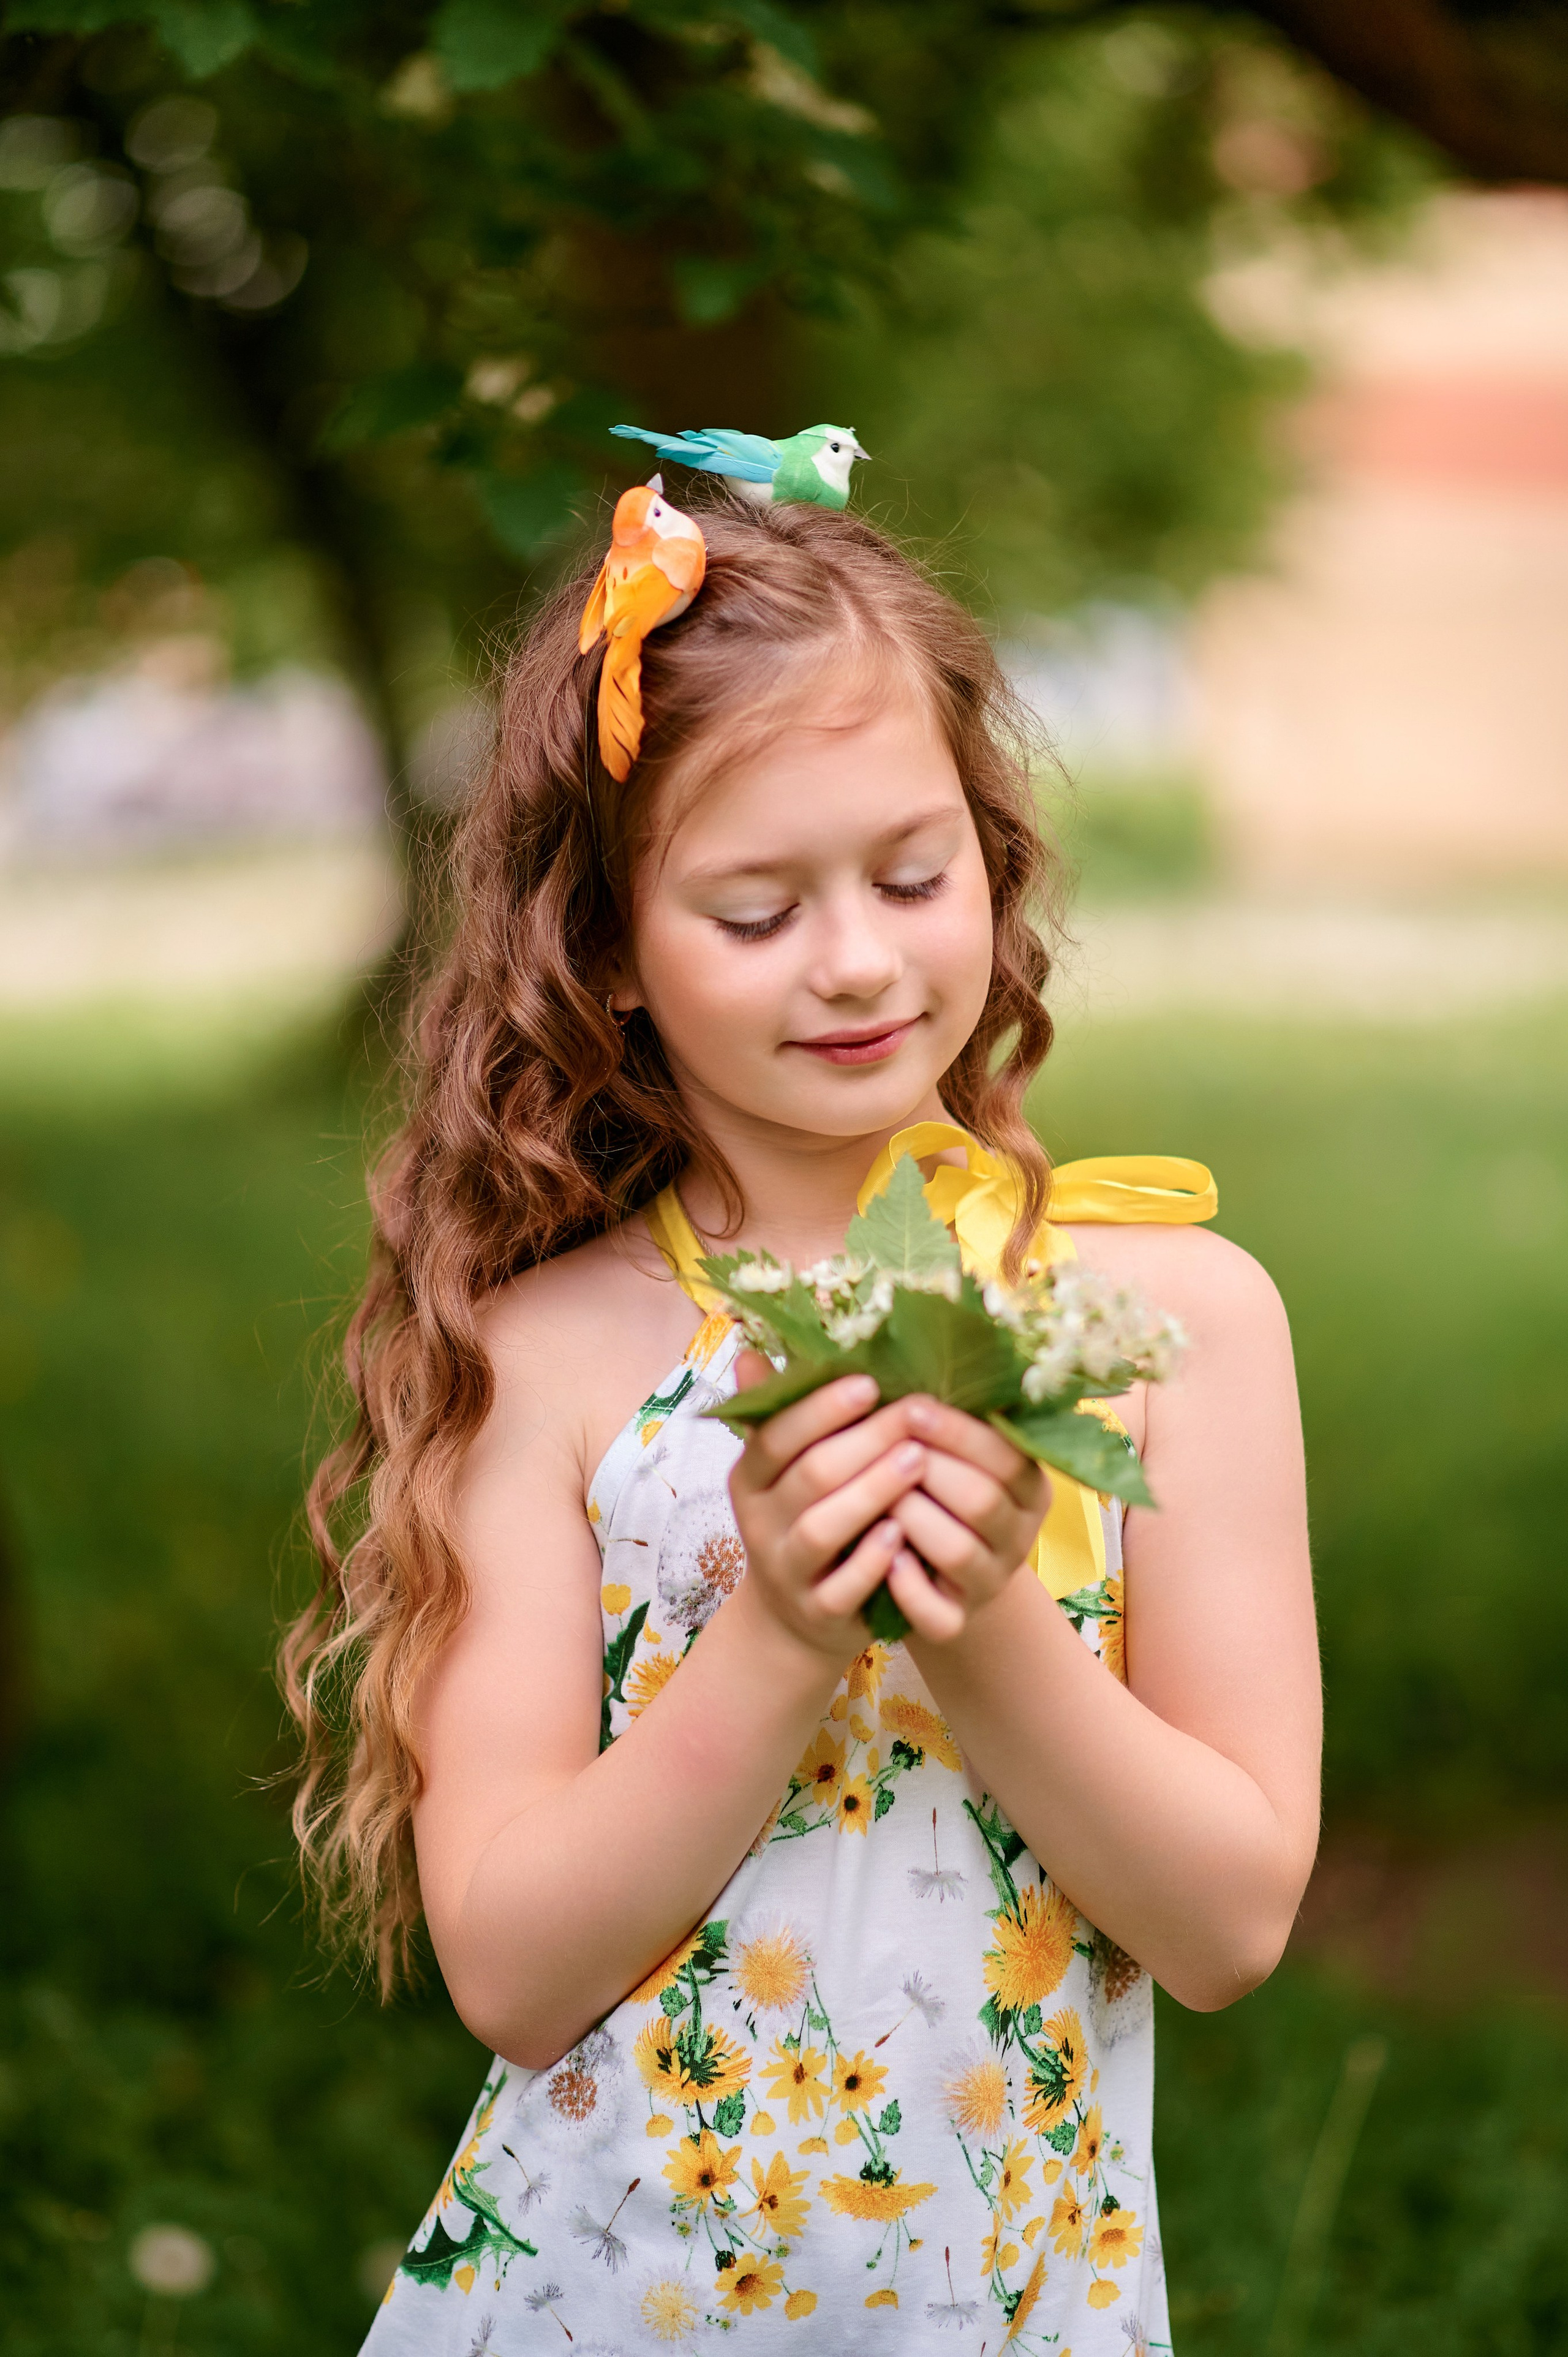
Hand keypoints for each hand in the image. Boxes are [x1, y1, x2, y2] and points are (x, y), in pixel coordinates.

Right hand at [727, 1355, 927, 1665]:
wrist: (797, 1616)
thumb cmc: (804, 1517)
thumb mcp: (784, 1469)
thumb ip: (779, 1413)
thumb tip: (751, 1348)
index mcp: (749, 1477)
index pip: (776, 1435)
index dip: (821, 1408)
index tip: (870, 1382)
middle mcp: (759, 1523)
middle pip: (809, 1475)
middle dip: (864, 1441)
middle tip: (914, 1414)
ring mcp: (787, 1570)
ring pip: (823, 1528)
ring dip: (872, 1491)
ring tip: (917, 1460)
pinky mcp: (817, 1612)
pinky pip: (842, 1587)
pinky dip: (872, 1559)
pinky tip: (902, 1532)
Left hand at [884, 1397, 1050, 1644]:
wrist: (930, 1569)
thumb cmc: (932, 1488)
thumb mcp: (949, 1451)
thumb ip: (938, 1416)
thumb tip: (899, 1350)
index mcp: (1029, 1486)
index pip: (1005, 1454)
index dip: (955, 1430)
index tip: (908, 1405)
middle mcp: (1018, 1535)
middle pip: (981, 1500)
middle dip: (926, 1470)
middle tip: (884, 1449)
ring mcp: (990, 1582)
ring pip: (959, 1551)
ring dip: (912, 1518)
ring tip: (877, 1495)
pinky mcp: (957, 1621)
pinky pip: (939, 1616)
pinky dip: (908, 1587)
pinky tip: (884, 1557)